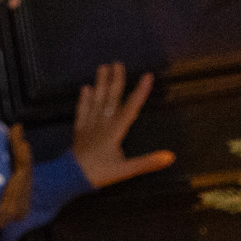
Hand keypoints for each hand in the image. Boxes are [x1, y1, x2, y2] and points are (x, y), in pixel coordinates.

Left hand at [71, 64, 175, 188]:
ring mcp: (89, 126)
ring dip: (100, 84)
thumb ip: (148, 162)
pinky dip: (84, 100)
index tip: (147, 76)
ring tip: (102, 67)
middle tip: (118, 63)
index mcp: (115, 131)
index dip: (140, 92)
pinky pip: (82, 112)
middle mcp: (102, 124)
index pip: (130, 108)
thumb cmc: (100, 173)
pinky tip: (85, 88)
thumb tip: (170, 156)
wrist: (70, 177)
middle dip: (116, 80)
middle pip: (110, 99)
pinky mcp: (80, 131)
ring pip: (96, 101)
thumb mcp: (126, 170)